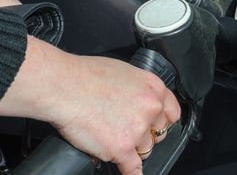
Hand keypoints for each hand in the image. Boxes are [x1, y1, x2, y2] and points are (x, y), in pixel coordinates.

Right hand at [0, 37, 180, 174]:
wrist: (64, 86)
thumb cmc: (85, 75)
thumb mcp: (123, 72)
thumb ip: (136, 90)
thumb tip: (134, 103)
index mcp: (153, 88)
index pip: (172, 111)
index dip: (162, 120)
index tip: (158, 125)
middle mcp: (150, 108)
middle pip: (159, 132)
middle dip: (146, 134)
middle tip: (128, 130)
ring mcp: (137, 130)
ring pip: (145, 150)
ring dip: (133, 149)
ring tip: (114, 139)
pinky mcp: (122, 149)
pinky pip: (133, 169)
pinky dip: (131, 171)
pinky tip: (129, 171)